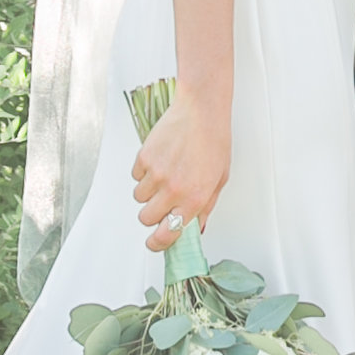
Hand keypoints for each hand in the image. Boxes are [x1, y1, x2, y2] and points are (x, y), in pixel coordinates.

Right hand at [132, 86, 229, 247]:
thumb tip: (197, 227)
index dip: (157, 243)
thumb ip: (206, 207)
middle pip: (146, 218)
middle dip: (152, 214)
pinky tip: (160, 159)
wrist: (200, 111)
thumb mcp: (219, 180)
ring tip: (165, 174)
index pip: (167, 234)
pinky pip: (135, 176)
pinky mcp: (144, 158)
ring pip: (139, 198)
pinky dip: (144, 172)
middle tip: (162, 202)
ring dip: (148, 192)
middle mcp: (173, 190)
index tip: (154, 243)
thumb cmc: (214, 141)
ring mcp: (156, 174)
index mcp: (194, 199)